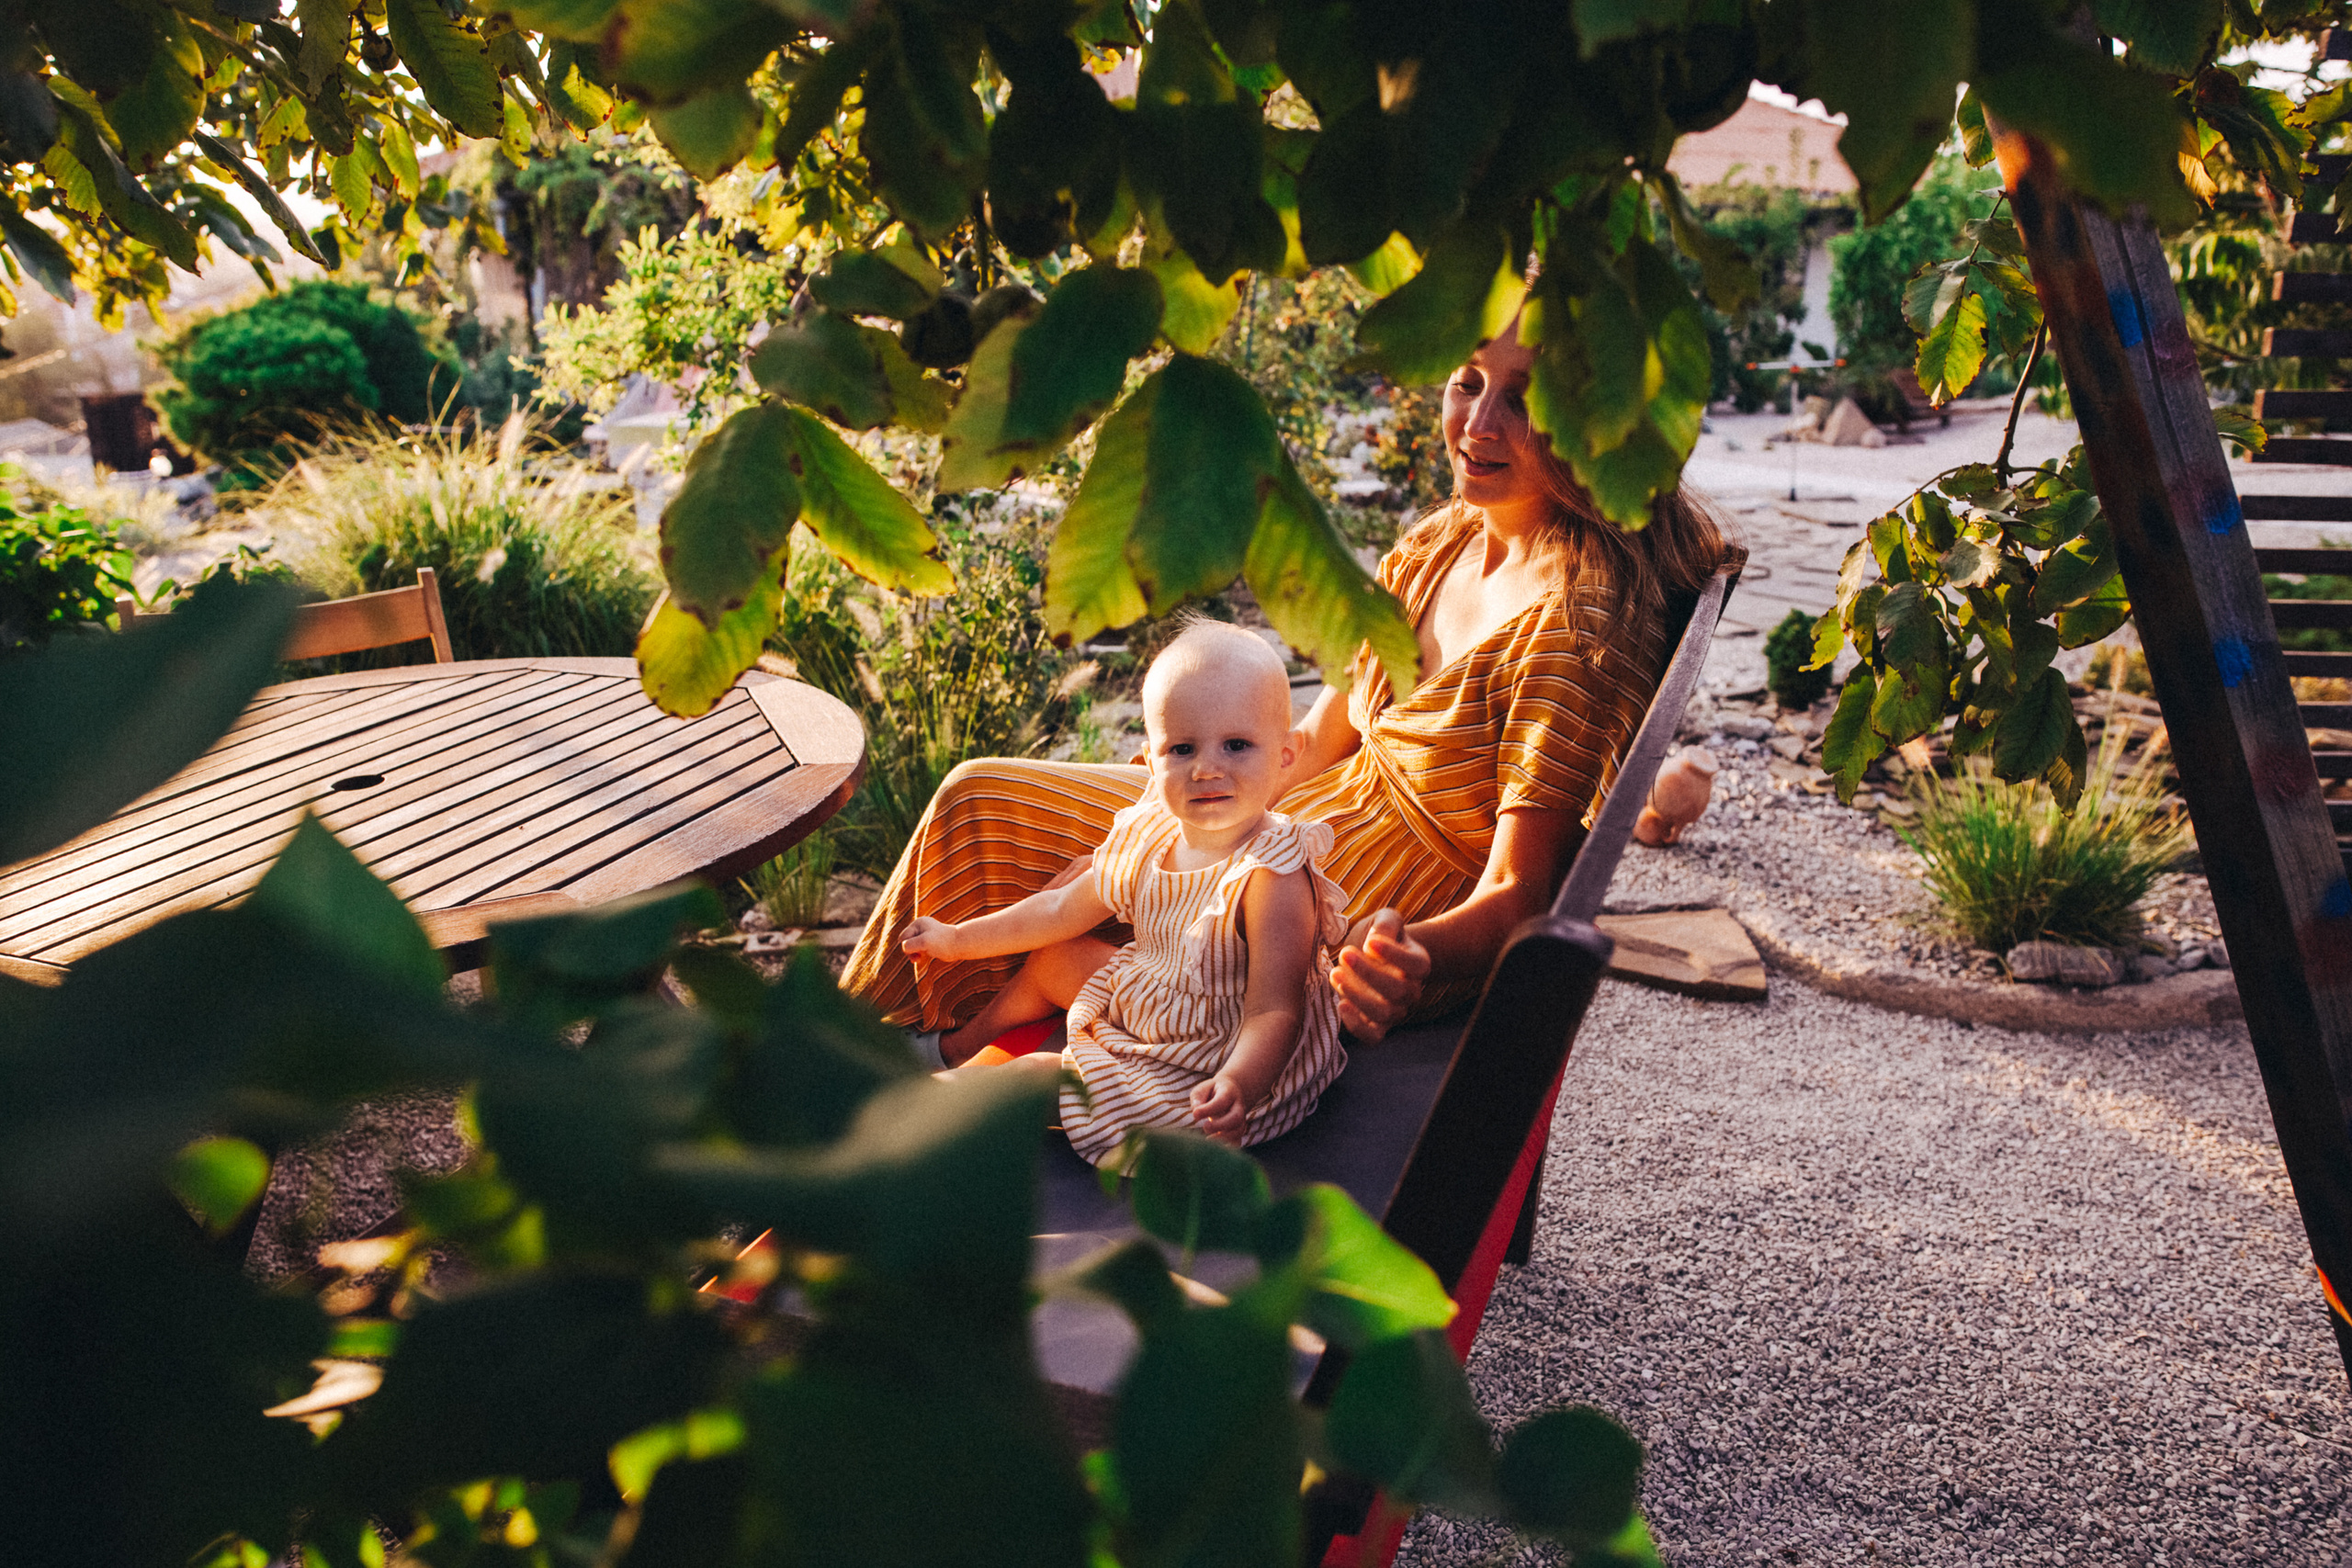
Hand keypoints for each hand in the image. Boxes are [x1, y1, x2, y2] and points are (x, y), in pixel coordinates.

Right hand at [899, 915, 961, 959]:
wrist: (960, 945)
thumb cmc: (943, 942)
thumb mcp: (923, 942)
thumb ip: (910, 944)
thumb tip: (904, 948)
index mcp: (918, 923)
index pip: (903, 937)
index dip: (908, 946)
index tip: (918, 951)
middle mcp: (920, 927)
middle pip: (906, 941)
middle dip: (910, 950)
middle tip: (918, 957)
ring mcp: (924, 934)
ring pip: (911, 946)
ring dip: (913, 953)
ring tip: (919, 958)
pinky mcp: (929, 942)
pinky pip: (917, 949)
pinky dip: (918, 954)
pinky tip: (921, 958)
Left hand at [1189, 1075, 1248, 1143]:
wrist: (1232, 1093)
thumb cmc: (1212, 1092)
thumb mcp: (1203, 1088)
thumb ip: (1198, 1097)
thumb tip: (1195, 1111)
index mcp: (1228, 1092)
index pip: (1222, 1101)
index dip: (1208, 1109)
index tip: (1195, 1114)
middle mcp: (1238, 1106)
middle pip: (1236, 1117)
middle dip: (1220, 1125)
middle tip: (1205, 1127)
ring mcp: (1241, 1119)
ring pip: (1238, 1131)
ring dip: (1223, 1138)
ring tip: (1207, 1140)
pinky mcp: (1238, 1130)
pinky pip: (1237, 1141)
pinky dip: (1227, 1147)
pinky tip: (1215, 1148)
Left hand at [1330, 909, 1429, 1041]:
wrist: (1370, 957)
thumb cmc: (1379, 936)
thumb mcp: (1385, 920)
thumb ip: (1386, 924)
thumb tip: (1375, 940)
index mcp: (1419, 963)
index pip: (1416, 965)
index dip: (1394, 955)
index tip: (1370, 941)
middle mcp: (1412, 990)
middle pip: (1399, 991)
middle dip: (1369, 973)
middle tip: (1346, 953)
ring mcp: (1396, 1011)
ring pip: (1384, 1014)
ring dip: (1358, 996)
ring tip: (1336, 973)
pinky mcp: (1376, 1025)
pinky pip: (1373, 1036)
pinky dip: (1357, 1026)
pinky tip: (1341, 1004)